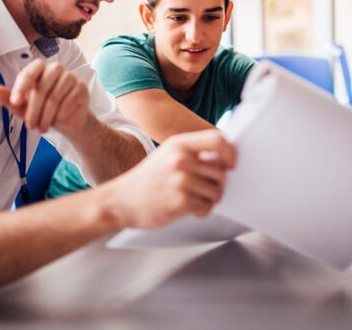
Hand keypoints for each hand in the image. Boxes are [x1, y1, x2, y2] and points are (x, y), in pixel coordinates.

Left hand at [0, 59, 90, 134]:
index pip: (29, 73)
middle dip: (33, 110)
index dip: (21, 88)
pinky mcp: (81, 87)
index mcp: (39, 68)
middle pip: (41, 89)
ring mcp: (70, 76)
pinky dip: (60, 115)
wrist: (68, 120)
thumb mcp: (23, 106)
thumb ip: (9, 98)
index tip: (15, 102)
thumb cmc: (44, 109)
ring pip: (54, 98)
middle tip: (29, 126)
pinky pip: (68, 103)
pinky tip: (58, 120)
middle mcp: (55, 68)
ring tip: (41, 127)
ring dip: (46, 117)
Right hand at [106, 130, 236, 229]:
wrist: (120, 201)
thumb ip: (192, 154)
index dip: (230, 152)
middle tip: (207, 190)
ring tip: (195, 200)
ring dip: (210, 199)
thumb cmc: (147, 179)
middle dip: (218, 184)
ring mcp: (181, 181)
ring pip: (217, 191)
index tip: (231, 164)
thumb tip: (224, 159)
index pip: (217, 139)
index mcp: (178, 144)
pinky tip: (189, 209)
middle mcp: (181, 160)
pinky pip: (207, 208)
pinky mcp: (181, 201)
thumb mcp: (167, 156)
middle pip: (221, 170)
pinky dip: (202, 211)